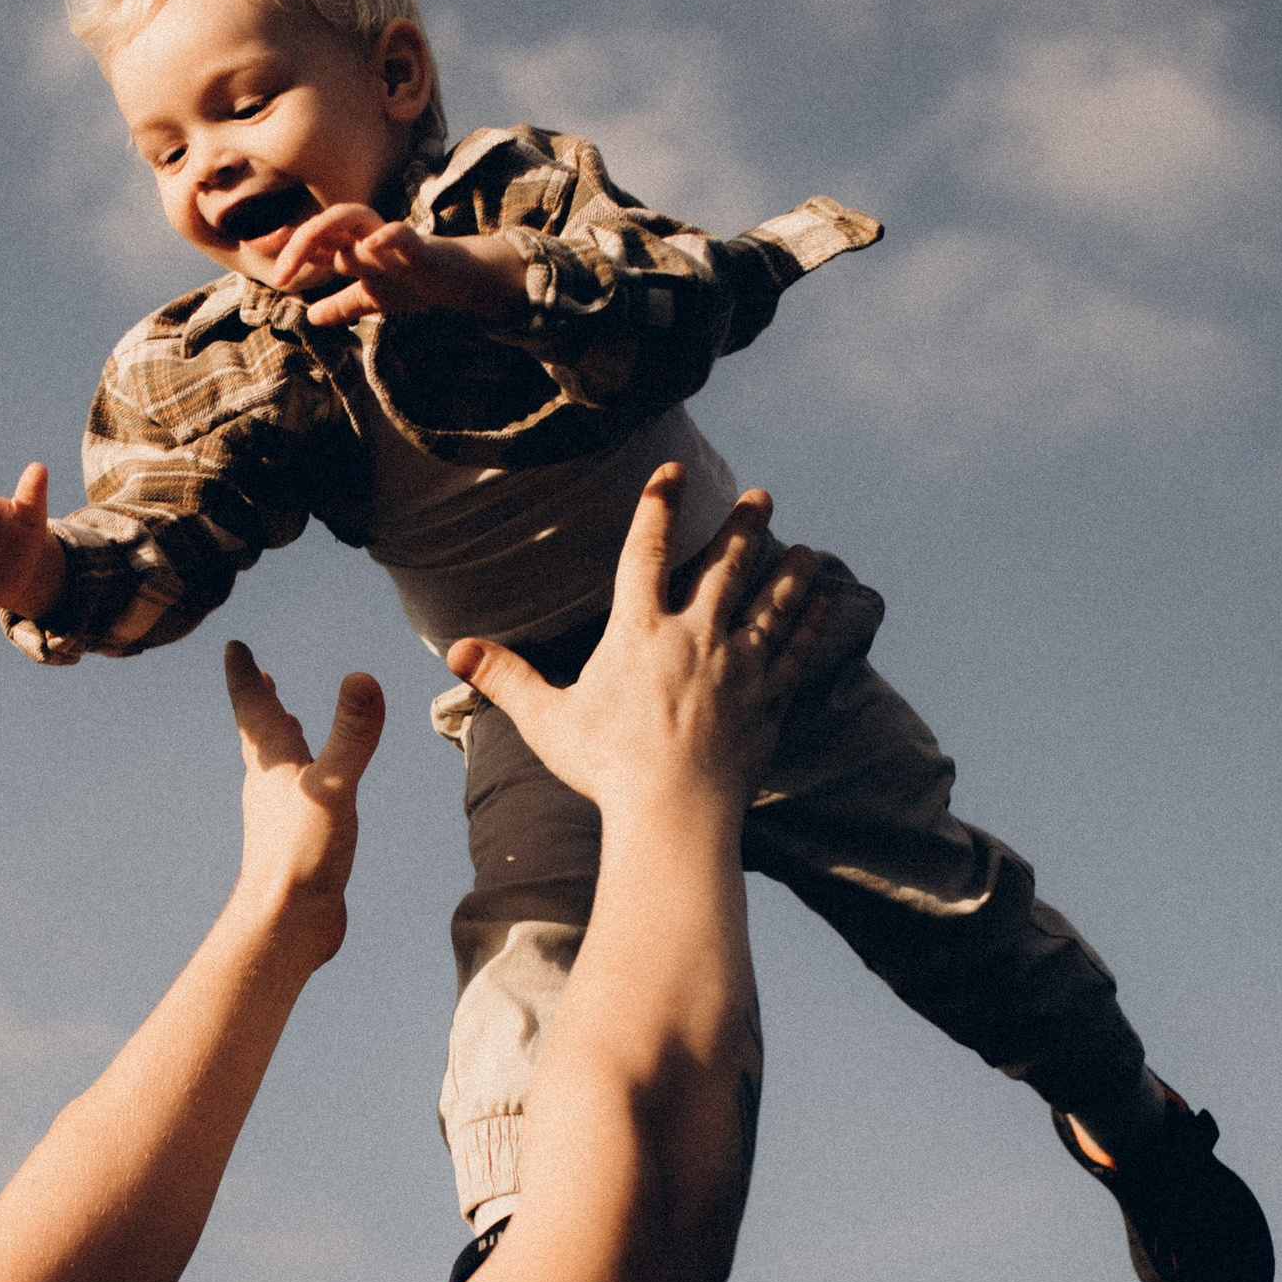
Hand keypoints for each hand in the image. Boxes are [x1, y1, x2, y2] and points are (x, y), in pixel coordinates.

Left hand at [222, 641, 384, 972]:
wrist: (288, 924)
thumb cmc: (302, 855)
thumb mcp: (334, 787)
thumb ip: (351, 735)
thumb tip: (362, 677)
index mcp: (274, 766)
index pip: (254, 709)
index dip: (244, 675)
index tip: (233, 645)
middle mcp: (271, 786)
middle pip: (261, 734)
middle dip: (260, 702)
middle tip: (257, 675)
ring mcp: (281, 816)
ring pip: (277, 766)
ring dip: (280, 739)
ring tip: (286, 723)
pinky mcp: (296, 843)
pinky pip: (295, 798)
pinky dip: (301, 778)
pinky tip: (314, 792)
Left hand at [268, 207, 529, 329]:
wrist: (462, 279)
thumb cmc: (415, 280)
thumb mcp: (373, 298)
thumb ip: (342, 305)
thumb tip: (311, 318)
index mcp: (354, 248)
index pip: (314, 239)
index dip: (284, 242)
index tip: (253, 247)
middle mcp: (367, 238)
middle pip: (326, 223)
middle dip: (298, 244)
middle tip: (279, 277)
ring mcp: (390, 239)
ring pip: (353, 216)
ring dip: (324, 232)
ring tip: (304, 260)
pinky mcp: (419, 246)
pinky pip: (401, 234)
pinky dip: (386, 237)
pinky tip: (370, 248)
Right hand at [445, 474, 821, 823]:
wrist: (673, 810)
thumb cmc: (605, 767)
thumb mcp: (546, 720)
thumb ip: (506, 678)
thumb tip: (456, 650)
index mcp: (639, 632)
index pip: (647, 553)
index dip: (658, 507)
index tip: (673, 471)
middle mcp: (695, 636)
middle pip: (725, 567)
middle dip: (744, 526)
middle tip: (762, 495)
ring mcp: (738, 666)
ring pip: (771, 604)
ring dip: (789, 572)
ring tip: (805, 550)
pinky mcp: (767, 700)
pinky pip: (796, 652)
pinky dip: (812, 626)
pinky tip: (826, 606)